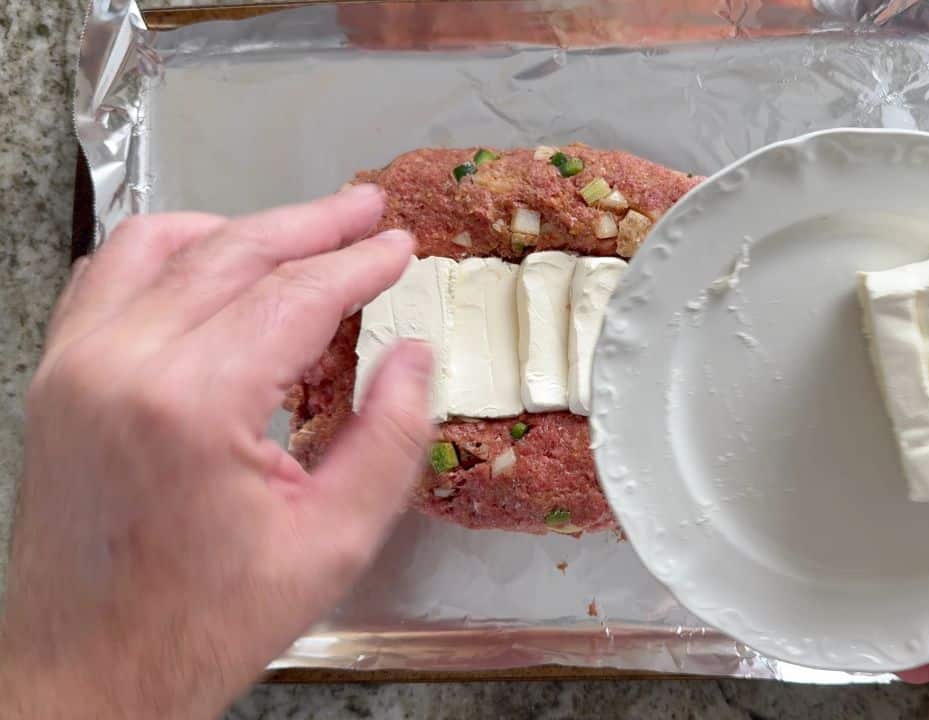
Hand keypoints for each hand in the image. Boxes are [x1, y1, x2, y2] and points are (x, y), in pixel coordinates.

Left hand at [0, 186, 431, 718]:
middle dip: (312, 224)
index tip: (400, 248)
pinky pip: (110, 276)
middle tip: (367, 211)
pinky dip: (168, 253)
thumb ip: (390, 438)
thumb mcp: (334, 541)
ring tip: (302, 231)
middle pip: (232, 251)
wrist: (88, 672)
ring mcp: (76, 364)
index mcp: (192, 403)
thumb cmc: (206, 621)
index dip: (359, 264)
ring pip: (163, 246)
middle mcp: (121, 364)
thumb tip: (413, 357)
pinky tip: (211, 264)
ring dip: (241, 228)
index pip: (293, 295)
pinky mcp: (57, 377)